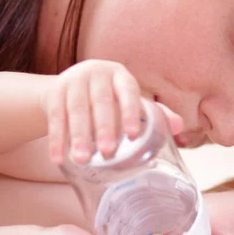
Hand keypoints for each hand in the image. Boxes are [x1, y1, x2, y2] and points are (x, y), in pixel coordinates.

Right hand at [41, 60, 183, 164]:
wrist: (72, 84)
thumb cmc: (112, 96)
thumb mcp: (130, 100)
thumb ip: (154, 113)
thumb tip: (179, 127)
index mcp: (120, 76)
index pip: (128, 91)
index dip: (131, 111)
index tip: (134, 134)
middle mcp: (96, 74)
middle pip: (100, 102)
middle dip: (103, 128)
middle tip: (108, 152)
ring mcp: (73, 81)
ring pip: (75, 110)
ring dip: (78, 137)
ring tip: (82, 160)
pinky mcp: (54, 93)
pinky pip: (54, 118)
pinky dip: (56, 140)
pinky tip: (58, 159)